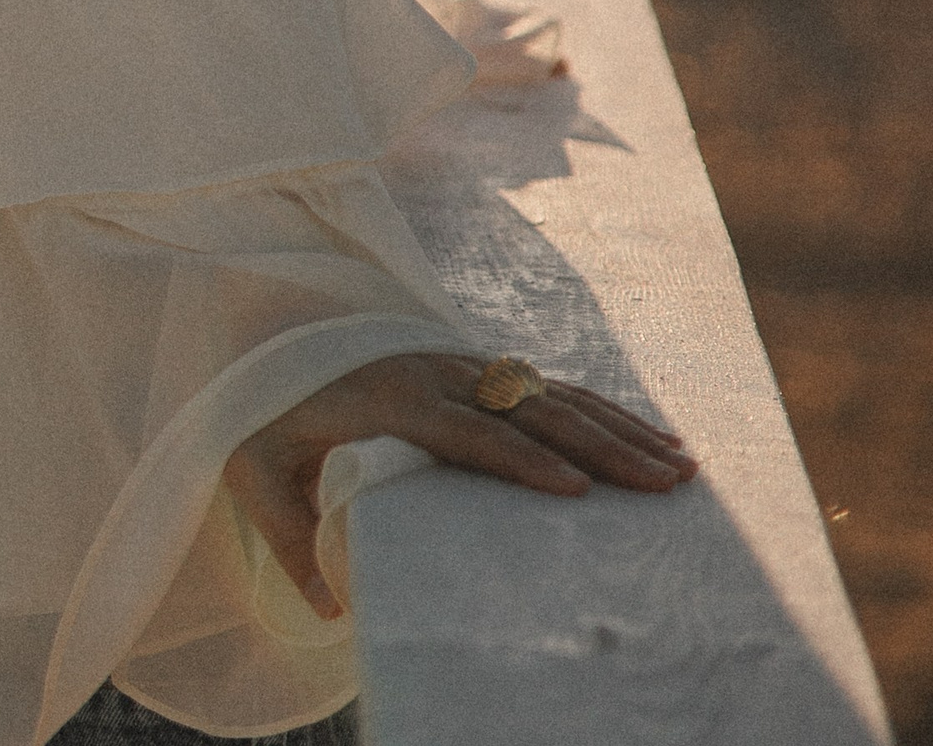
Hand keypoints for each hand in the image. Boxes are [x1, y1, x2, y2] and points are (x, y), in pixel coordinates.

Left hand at [225, 352, 696, 620]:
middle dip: (599, 445)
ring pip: (550, 394)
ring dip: (618, 427)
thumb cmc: (260, 410)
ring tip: (680, 464)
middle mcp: (432, 372)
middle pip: (527, 409)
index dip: (520, 459)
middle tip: (662, 481)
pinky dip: (602, 408)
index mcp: (387, 397)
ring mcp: (458, 363)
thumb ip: (287, 532)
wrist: (257, 328)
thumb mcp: (252, 466)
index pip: (465, 430)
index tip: (574, 489)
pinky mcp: (474, 366)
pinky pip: (548, 385)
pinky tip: (652, 432)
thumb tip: (328, 605)